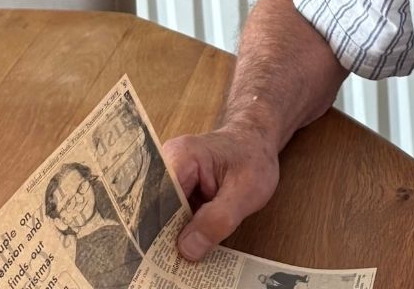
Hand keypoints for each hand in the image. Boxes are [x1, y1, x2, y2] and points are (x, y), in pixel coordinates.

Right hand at [162, 126, 280, 260]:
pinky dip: (179, 232)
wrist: (259, 142)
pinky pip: (171, 214)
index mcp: (181, 156)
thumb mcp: (246, 192)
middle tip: (163, 271)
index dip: (155, 231)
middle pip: (154, 209)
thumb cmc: (255, 159)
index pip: (157, 200)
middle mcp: (167, 163)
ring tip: (170, 268)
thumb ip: (218, 219)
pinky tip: (184, 252)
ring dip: (169, 239)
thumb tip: (186, 250)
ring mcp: (170, 176)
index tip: (157, 261)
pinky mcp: (176, 188)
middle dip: (160, 239)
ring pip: (161, 215)